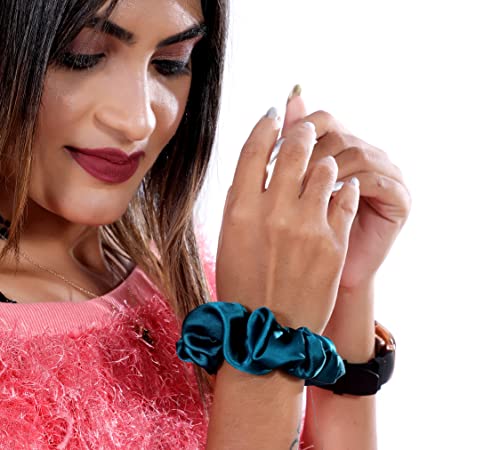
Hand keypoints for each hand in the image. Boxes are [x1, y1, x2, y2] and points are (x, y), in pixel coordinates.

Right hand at [216, 108, 359, 334]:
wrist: (268, 332)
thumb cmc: (243, 284)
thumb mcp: (229, 238)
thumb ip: (243, 198)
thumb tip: (260, 162)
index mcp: (239, 209)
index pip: (254, 149)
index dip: (266, 124)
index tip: (275, 114)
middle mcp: (273, 212)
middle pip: (294, 149)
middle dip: (302, 131)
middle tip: (307, 128)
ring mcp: (306, 226)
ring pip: (325, 168)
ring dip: (325, 161)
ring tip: (323, 165)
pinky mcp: (334, 242)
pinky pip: (345, 197)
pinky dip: (343, 188)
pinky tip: (340, 190)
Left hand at [283, 93, 411, 289]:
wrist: (324, 276)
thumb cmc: (302, 234)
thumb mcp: (289, 189)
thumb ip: (290, 148)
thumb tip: (283, 103)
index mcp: (341, 147)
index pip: (322, 120)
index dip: (298, 129)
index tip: (273, 150)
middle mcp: (367, 155)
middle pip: (338, 135)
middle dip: (308, 153)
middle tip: (285, 173)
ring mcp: (387, 174)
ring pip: (356, 153)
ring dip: (326, 169)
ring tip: (301, 189)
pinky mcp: (400, 198)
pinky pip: (375, 180)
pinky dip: (349, 185)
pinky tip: (327, 198)